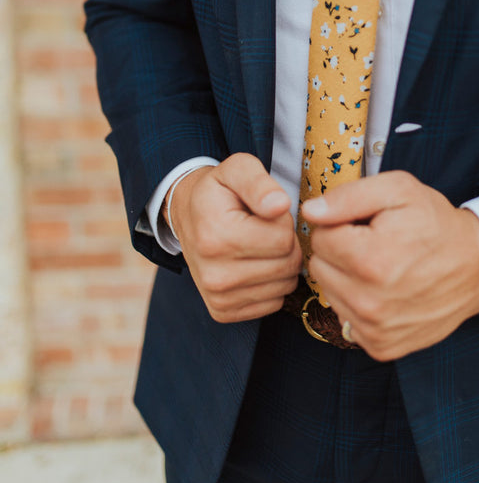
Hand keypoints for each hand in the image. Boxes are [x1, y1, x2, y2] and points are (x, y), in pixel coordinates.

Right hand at [166, 153, 301, 322]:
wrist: (187, 215)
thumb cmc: (220, 190)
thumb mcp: (238, 169)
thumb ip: (260, 183)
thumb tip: (281, 205)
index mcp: (217, 237)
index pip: (284, 239)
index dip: (283, 221)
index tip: (264, 212)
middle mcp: (214, 275)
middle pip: (287, 265)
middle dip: (285, 243)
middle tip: (263, 229)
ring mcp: (217, 297)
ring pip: (285, 286)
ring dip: (281, 264)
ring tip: (258, 245)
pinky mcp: (222, 312)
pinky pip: (274, 304)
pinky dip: (272, 284)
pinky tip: (254, 265)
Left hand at [303, 171, 478, 360]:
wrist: (477, 267)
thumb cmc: (436, 224)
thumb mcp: (398, 190)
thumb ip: (348, 197)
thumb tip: (311, 212)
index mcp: (370, 260)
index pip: (320, 237)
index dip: (341, 224)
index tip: (366, 225)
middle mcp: (370, 302)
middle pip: (319, 267)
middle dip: (340, 252)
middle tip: (373, 243)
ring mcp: (376, 329)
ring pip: (330, 293)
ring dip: (347, 278)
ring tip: (381, 267)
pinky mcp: (381, 346)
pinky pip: (346, 320)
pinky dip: (359, 304)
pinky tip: (384, 291)